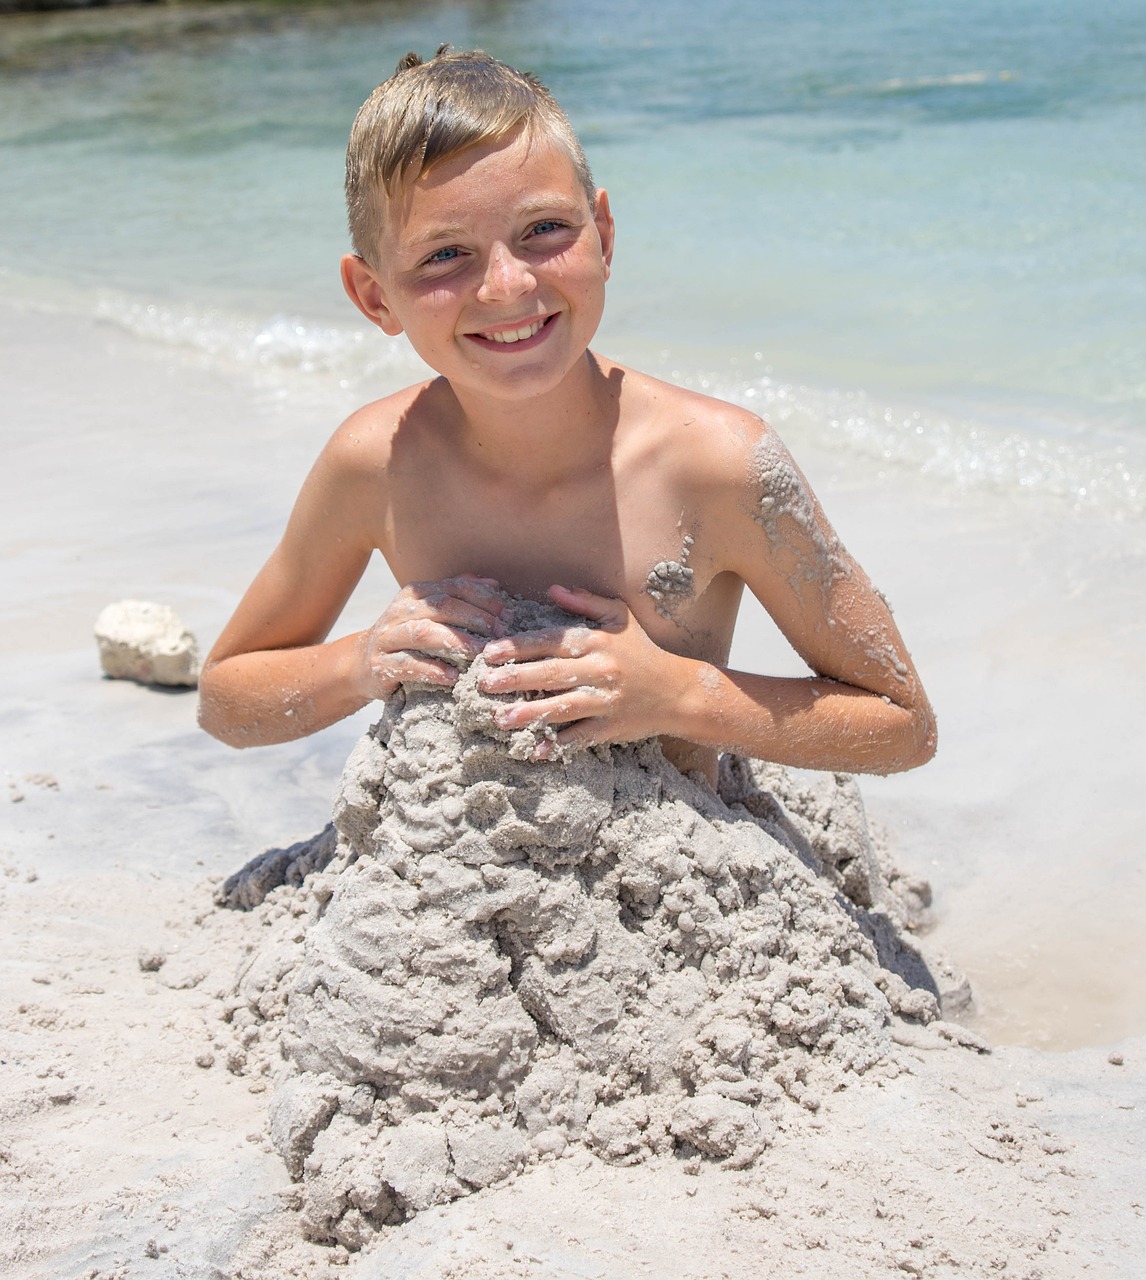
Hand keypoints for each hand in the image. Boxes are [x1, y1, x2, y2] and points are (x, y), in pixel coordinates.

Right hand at [359, 575, 508, 699]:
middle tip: (500, 633)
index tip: (507, 613)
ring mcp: (388, 637)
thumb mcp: (429, 614)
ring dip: (454, 641)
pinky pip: (408, 665)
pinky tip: (453, 677)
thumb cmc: (406, 638)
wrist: (361, 664)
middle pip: (441, 607)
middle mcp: (400, 611)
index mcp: (415, 594)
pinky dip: (432, 670)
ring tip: (478, 652)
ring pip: (423, 632)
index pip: (453, 588)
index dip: (483, 598)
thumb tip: (494, 584)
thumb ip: (458, 596)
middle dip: (475, 618)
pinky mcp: (381, 665)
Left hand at [477, 584, 686, 754]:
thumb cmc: (642, 652)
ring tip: (500, 718)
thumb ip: (586, 602)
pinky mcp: (611, 727)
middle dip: (516, 679)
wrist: (679, 692)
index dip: (520, 646)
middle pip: (552, 674)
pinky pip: (581, 737)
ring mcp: (606, 701)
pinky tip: (535, 749)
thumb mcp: (620, 619)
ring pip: (564, 707)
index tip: (490, 651)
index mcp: (598, 641)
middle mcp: (601, 670)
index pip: (552, 641)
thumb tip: (552, 589)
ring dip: (531, 714)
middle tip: (484, 683)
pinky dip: (559, 744)